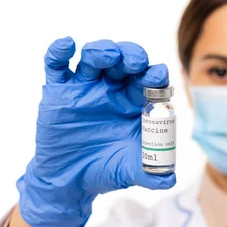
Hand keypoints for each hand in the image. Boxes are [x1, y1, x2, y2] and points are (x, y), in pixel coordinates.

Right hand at [17, 37, 175, 226]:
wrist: (71, 182)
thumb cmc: (106, 170)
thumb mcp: (131, 171)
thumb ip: (151, 173)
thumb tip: (170, 179)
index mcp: (135, 102)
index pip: (148, 81)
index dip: (154, 75)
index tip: (158, 76)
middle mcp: (112, 90)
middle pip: (124, 63)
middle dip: (131, 57)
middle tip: (136, 62)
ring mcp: (85, 87)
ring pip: (93, 59)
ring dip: (101, 51)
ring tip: (108, 55)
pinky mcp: (59, 92)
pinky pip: (56, 67)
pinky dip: (58, 52)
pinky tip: (66, 45)